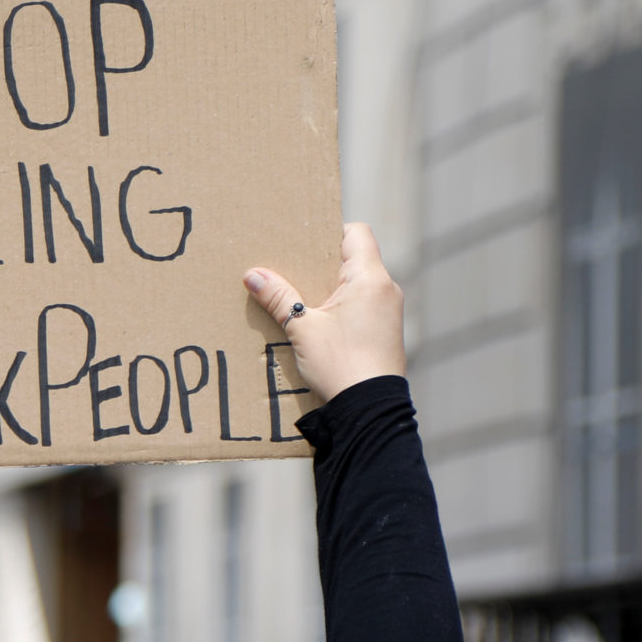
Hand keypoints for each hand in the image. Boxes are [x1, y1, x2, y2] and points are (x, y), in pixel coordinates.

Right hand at [243, 223, 404, 403]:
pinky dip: (342, 309)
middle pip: (353, 258)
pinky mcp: (386, 332)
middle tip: (293, 271)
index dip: (330, 231)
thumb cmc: (340, 365)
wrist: (369, 410)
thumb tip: (253, 275)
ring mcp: (389, 311)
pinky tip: (319, 325)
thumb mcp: (302, 329)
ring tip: (302, 301)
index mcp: (370, 277)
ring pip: (357, 285)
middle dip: (322, 264)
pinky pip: (362, 307)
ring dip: (330, 289)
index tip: (304, 245)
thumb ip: (279, 297)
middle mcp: (385, 289)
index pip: (356, 232)